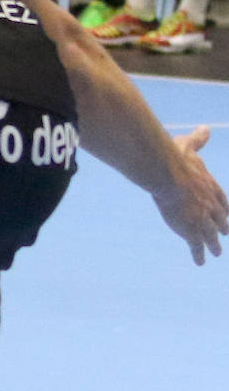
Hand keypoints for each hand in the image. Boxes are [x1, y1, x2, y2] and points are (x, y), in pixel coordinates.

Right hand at [151, 125, 228, 264]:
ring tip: (217, 253)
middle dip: (223, 227)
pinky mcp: (191, 229)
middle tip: (225, 234)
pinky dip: (199, 254)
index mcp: (210, 186)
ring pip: (211, 235)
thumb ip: (199, 140)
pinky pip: (197, 246)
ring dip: (215, 245)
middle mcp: (210, 205)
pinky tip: (201, 263)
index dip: (224, 208)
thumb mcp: (189, 146)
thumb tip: (206, 128)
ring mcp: (202, 218)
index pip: (222, 200)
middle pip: (220, 219)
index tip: (227, 214)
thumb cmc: (176, 157)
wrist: (167, 173)